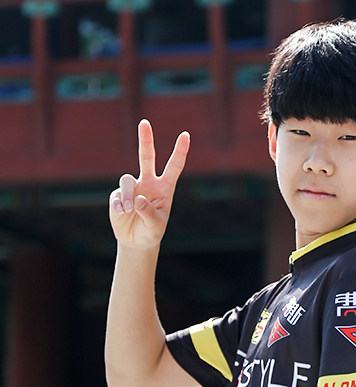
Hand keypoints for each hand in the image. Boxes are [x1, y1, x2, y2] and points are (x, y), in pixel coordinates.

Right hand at [109, 119, 189, 249]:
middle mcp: (149, 183)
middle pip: (147, 157)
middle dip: (145, 140)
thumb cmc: (152, 232)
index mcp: (165, 188)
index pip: (174, 167)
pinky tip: (123, 214)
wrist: (136, 241)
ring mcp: (133, 187)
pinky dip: (119, 205)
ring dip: (127, 196)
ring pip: (127, 180)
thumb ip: (148, 212)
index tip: (185, 135)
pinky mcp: (118, 194)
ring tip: (128, 211)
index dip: (180, 152)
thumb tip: (137, 198)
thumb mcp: (155, 226)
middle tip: (144, 123)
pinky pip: (117, 195)